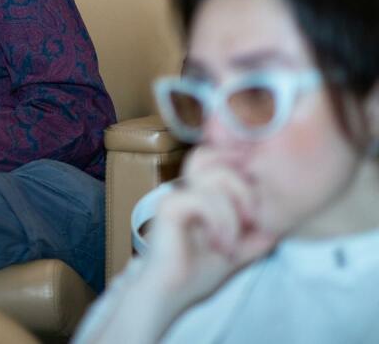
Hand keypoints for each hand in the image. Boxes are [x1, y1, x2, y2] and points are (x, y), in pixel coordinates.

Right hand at [136, 150, 279, 310]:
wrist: (172, 293)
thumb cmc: (198, 274)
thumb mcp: (240, 250)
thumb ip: (259, 233)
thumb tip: (284, 220)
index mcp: (202, 193)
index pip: (225, 160)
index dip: (246, 177)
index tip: (255, 214)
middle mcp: (188, 187)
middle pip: (223, 161)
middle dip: (245, 193)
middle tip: (251, 224)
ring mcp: (177, 193)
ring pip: (218, 179)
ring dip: (233, 216)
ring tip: (230, 245)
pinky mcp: (169, 205)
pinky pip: (204, 199)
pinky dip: (219, 223)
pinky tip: (218, 245)